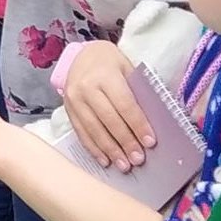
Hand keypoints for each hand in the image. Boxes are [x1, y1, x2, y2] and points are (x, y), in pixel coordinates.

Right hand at [63, 42, 155, 168]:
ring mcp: (74, 100)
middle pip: (109, 120)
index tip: (149, 142)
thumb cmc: (110, 63)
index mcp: (105, 75)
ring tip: (124, 165)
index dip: (138, 125)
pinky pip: (81, 132)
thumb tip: (152, 122)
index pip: (124, 104)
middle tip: (138, 159)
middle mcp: (86, 88)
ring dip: (110, 150)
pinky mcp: (68, 110)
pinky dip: (93, 148)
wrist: (82, 56)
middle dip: (125, 142)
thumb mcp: (127, 69)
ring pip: (93, 129)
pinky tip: (105, 160)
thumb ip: (136, 92)